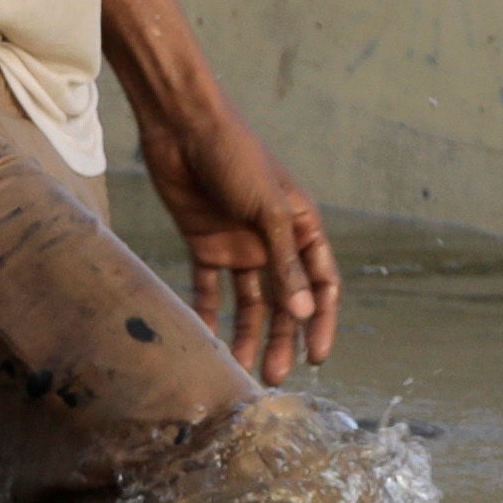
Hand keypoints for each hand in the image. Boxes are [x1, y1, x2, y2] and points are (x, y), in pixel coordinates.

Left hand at [143, 100, 339, 378]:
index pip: (321, 283)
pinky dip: (207, 313)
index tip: (316, 357)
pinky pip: (208, 288)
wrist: (182, 126)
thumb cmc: (235, 155)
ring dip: (246, 333)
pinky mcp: (204, 244)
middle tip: (273, 375)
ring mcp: (239, 244)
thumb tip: (303, 315)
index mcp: (300, 227)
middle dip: (281, 338)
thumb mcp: (266, 209)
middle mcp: (273, 240)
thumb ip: (283, 263)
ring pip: (247, 301)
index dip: (321, 320)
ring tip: (239, 369)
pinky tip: (205, 341)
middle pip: (283, 300)